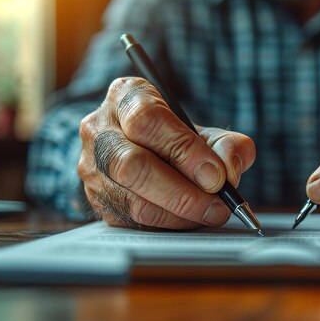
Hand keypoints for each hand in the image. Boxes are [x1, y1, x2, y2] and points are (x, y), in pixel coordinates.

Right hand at [78, 77, 254, 228]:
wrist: (148, 153)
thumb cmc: (179, 139)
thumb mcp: (208, 133)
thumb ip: (228, 146)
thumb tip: (228, 172)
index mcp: (126, 95)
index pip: (147, 120)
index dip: (184, 150)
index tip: (217, 176)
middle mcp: (99, 129)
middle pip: (132, 165)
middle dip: (182, 192)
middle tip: (218, 204)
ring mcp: (91, 166)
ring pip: (131, 200)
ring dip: (179, 214)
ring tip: (211, 213)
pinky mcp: (95, 199)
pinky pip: (132, 221)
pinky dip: (168, 224)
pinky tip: (190, 219)